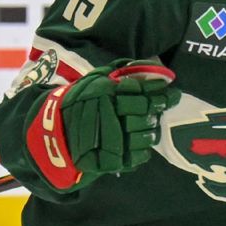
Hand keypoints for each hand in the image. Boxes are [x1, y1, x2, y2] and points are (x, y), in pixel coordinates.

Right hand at [61, 60, 180, 173]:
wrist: (54, 134)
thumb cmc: (77, 102)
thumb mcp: (94, 79)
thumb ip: (118, 72)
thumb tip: (147, 66)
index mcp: (106, 92)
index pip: (141, 89)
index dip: (159, 90)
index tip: (171, 89)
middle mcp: (110, 113)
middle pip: (146, 110)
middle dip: (160, 105)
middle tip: (168, 102)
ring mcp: (111, 137)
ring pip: (145, 134)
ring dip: (152, 129)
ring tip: (152, 124)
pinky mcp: (111, 159)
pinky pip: (138, 156)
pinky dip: (143, 150)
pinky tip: (141, 144)